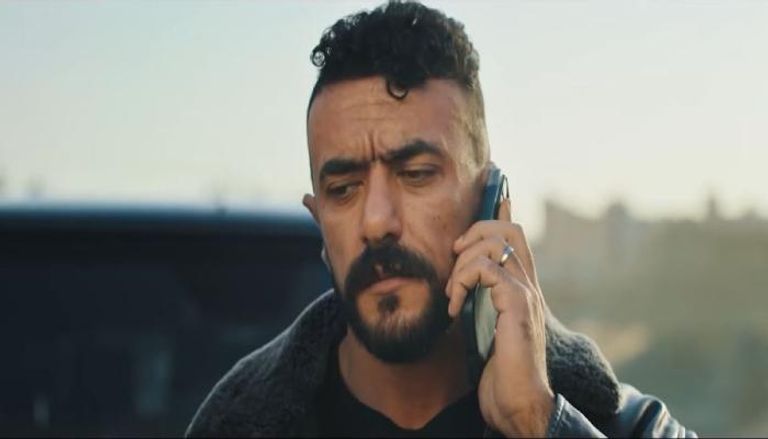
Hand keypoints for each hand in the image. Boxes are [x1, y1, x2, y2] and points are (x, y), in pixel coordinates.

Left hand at [446, 199, 553, 436]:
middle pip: (510, 229)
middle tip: (455, 257)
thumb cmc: (501, 373)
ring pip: (494, 245)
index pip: (517, 238)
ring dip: (461, 264)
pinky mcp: (518, 306)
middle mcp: (529, 286)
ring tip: (451, 294)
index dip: (502, 213)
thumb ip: (479, 303)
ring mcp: (526, 294)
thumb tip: (461, 286)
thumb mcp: (485, 329)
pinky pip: (487, 270)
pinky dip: (462, 282)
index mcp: (522, 289)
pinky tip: (454, 308)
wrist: (518, 404)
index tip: (496, 195)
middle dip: (476, 231)